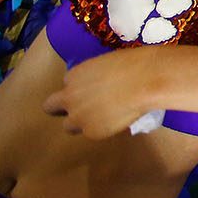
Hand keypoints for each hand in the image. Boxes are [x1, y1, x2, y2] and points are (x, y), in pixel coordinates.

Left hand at [43, 48, 163, 139]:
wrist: (146, 81)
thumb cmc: (134, 64)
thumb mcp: (107, 64)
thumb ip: (96, 77)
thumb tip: (102, 84)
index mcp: (74, 76)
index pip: (67, 84)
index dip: (79, 87)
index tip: (92, 89)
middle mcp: (69, 97)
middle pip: (51, 107)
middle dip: (61, 109)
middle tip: (82, 108)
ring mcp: (78, 117)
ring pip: (68, 126)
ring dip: (81, 122)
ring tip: (103, 118)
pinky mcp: (91, 132)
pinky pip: (92, 132)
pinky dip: (102, 128)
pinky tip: (118, 120)